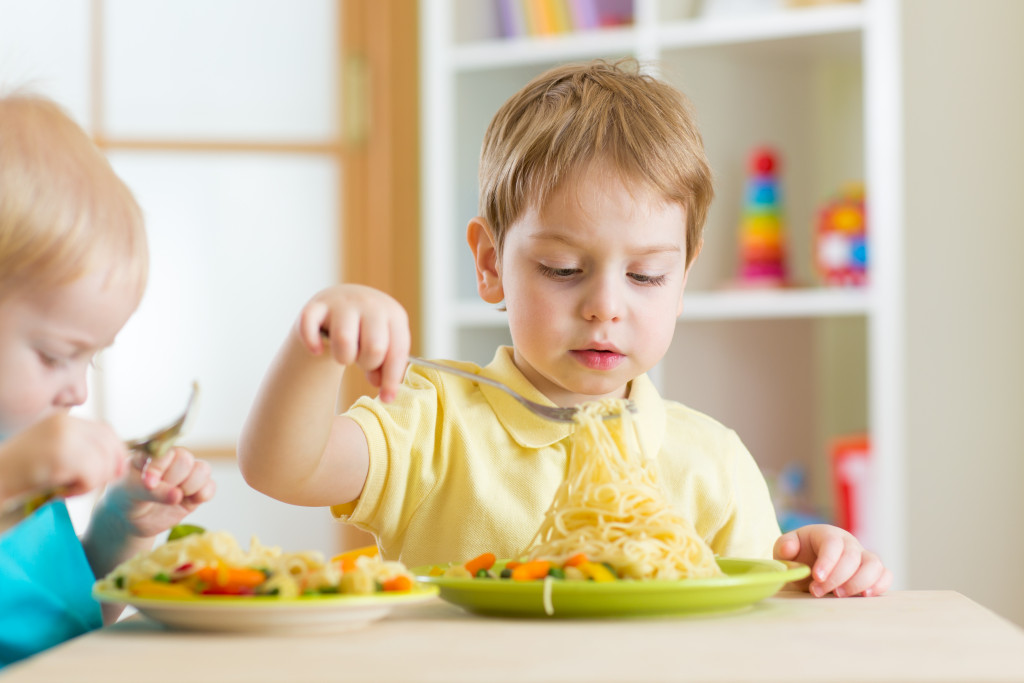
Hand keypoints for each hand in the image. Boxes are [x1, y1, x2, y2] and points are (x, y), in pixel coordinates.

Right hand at [0, 414, 126, 501]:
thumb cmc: (20, 474)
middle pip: (109, 446)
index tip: (113, 472)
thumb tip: (120, 462)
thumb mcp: (52, 451)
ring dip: (92, 482)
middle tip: (87, 485)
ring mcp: (63, 437)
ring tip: (68, 489)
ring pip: (104, 462)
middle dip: (108, 469)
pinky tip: (63, 492)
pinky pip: (93, 475)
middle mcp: (65, 423)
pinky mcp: (61, 456)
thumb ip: (81, 448)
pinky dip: (82, 489)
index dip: (116, 452)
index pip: (105, 430)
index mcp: (62, 420)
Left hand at [104, 446, 215, 538]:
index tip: (149, 483)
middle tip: (159, 492)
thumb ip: (153, 491)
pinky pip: (210, 487)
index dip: (160, 467)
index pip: (167, 451)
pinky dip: (203, 494)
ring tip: (173, 498)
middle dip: (173, 480)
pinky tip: (189, 502)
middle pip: (186, 460)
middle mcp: (173, 460)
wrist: (130, 519)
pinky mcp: (197, 491)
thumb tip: (177, 495)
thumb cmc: (126, 497)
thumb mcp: (130, 491)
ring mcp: (187, 475)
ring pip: (203, 470)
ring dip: (189, 487)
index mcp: (155, 452)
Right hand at [296, 284, 410, 402]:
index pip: (397, 351)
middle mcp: (370, 304)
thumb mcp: (384, 344)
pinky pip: (310, 328)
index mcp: (394, 314)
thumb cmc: (368, 330)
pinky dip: (312, 344)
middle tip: (361, 360)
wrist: (343, 300)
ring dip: (343, 357)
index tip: (387, 398)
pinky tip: (317, 351)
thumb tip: (383, 389)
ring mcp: (342, 303)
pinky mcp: (316, 306)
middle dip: (367, 363)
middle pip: (374, 348)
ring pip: (344, 341)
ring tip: (345, 353)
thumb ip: (386, 367)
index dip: (392, 379)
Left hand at [773, 524, 891, 597]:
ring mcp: (863, 557)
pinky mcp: (873, 572)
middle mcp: (849, 543)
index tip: (816, 578)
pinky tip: (864, 596)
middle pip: (852, 556)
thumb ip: (784, 546)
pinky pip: (885, 575)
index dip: (827, 561)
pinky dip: (879, 585)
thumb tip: (788, 548)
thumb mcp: (785, 551)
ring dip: (859, 583)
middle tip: (817, 592)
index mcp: (827, 534)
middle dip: (836, 577)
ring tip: (839, 596)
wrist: (808, 568)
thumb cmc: (798, 558)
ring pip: (874, 565)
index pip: (833, 543)